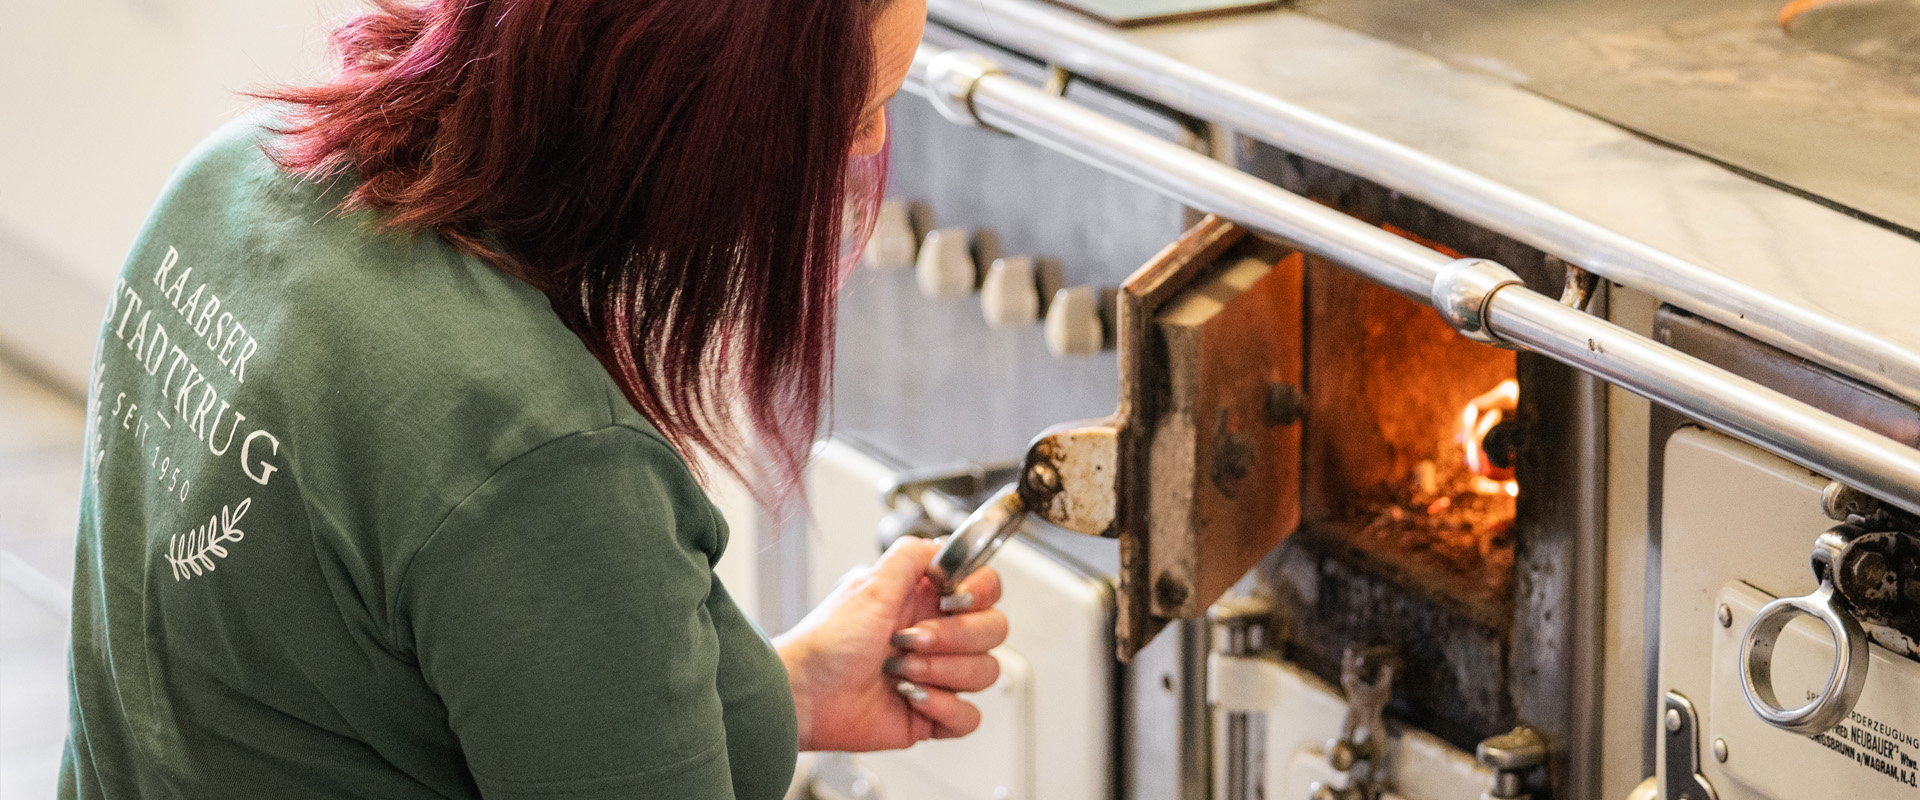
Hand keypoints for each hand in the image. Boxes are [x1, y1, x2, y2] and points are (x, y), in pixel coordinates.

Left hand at [773, 536, 1007, 751]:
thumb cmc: (826, 642)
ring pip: (986, 672)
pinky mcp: (934, 713)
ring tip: (901, 671)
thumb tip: (943, 544)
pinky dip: (944, 707)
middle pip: (994, 630)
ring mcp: (939, 675)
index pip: (986, 588)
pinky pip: (969, 716)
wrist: (804, 694)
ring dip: (942, 672)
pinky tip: (911, 699)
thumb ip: (910, 556)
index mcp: (927, 600)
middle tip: (910, 639)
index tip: (954, 598)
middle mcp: (939, 634)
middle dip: (955, 637)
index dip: (979, 593)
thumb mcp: (869, 585)